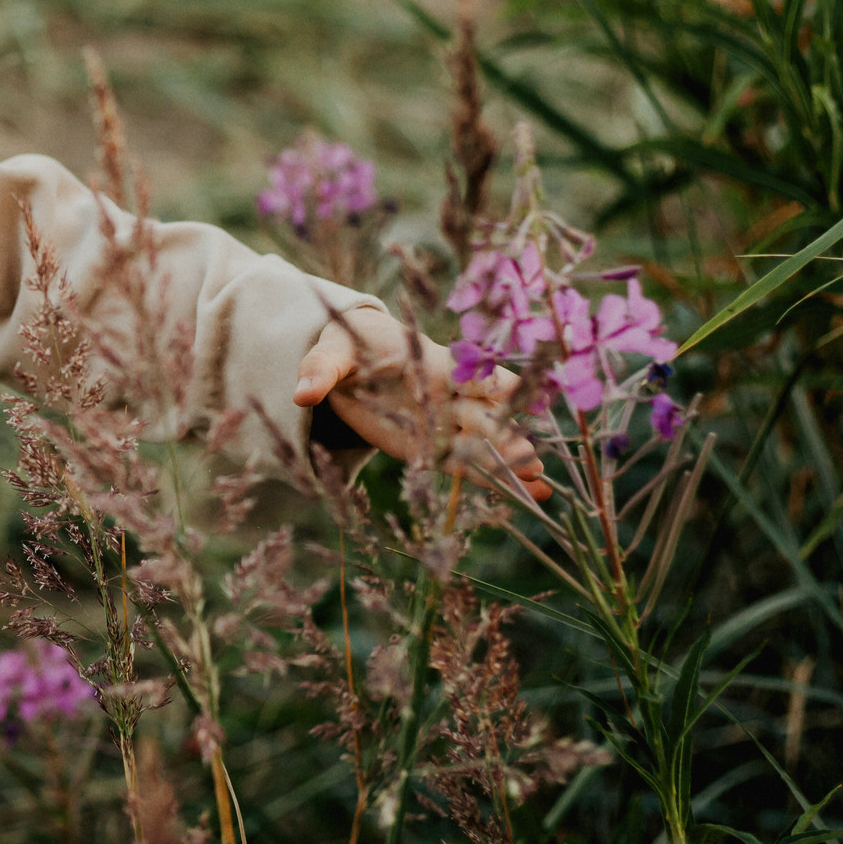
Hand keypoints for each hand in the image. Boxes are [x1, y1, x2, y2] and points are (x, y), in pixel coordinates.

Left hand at [291, 306, 551, 500]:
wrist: (351, 359)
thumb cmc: (347, 348)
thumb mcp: (331, 353)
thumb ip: (321, 371)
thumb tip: (303, 393)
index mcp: (430, 364)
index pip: (469, 371)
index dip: (495, 381)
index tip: (522, 392)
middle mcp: (447, 395)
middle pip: (483, 414)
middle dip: (504, 434)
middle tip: (528, 457)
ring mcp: (443, 423)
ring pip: (482, 444)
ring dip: (510, 462)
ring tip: (539, 485)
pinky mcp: (430, 448)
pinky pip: (465, 466)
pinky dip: (492, 480)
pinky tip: (528, 495)